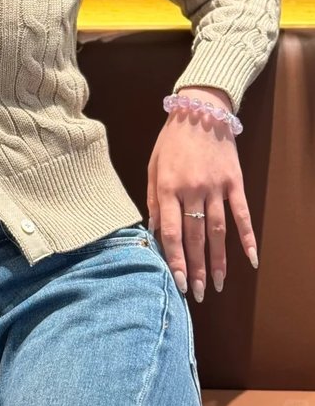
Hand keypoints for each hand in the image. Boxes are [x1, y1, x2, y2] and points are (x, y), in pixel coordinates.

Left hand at [146, 88, 258, 302]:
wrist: (200, 111)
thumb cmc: (171, 140)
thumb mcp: (153, 165)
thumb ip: (154, 199)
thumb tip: (155, 232)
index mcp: (168, 187)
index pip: (172, 232)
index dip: (175, 260)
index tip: (178, 282)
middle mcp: (192, 190)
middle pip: (195, 237)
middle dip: (196, 268)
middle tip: (199, 294)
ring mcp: (216, 187)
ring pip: (218, 231)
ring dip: (219, 261)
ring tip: (219, 285)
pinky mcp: (234, 182)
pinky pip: (241, 214)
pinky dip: (248, 237)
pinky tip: (251, 259)